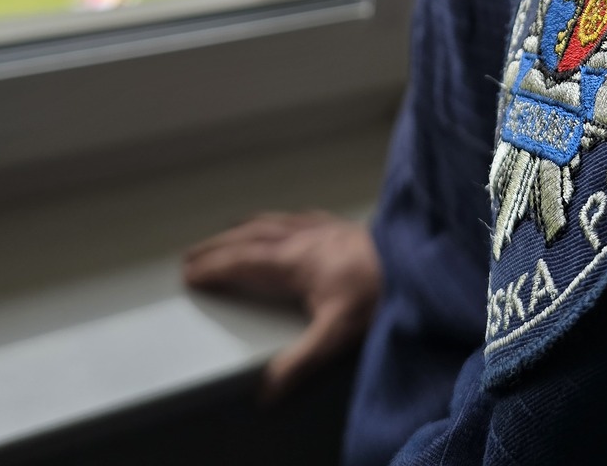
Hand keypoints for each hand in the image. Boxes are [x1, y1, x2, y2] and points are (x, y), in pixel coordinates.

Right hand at [183, 210, 381, 398]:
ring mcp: (321, 228)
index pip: (242, 263)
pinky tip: (286, 219)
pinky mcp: (339, 226)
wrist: (416, 263)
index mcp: (293, 261)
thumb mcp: (337, 334)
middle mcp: (302, 238)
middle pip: (249, 237)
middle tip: (192, 253)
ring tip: (227, 232)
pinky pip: (300, 216)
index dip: (213, 268)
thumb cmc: (378, 293)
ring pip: (271, 222)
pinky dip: (281, 218)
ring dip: (243, 228)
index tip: (190, 273)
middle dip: (218, 246)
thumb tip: (267, 390)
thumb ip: (299, 361)